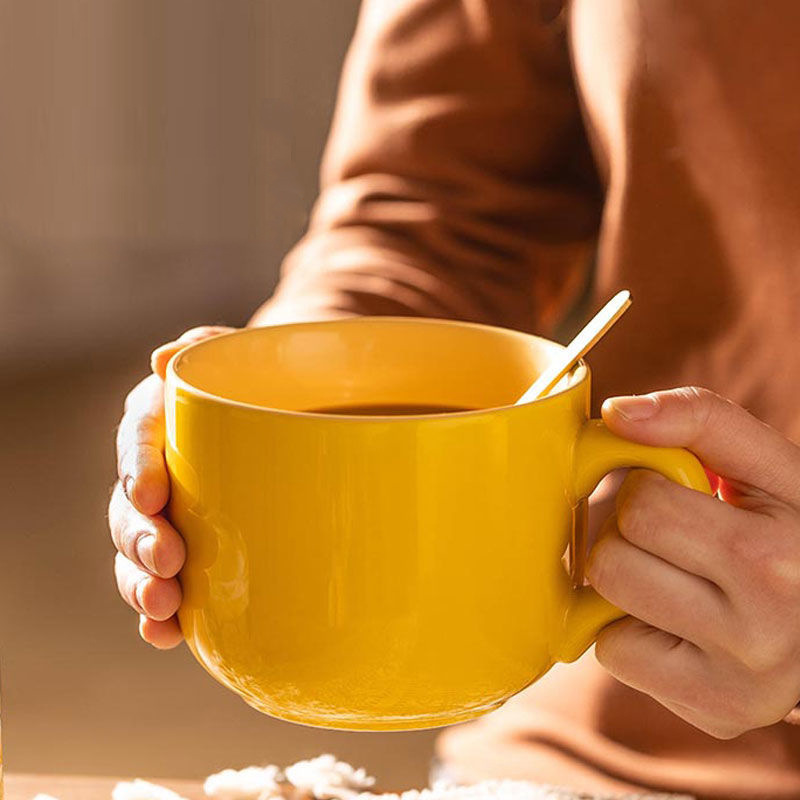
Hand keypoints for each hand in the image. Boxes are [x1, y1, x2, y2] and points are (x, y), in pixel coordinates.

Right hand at [109, 326, 234, 647]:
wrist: (296, 406)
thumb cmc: (266, 378)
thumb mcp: (243, 356)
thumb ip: (206, 350)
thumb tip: (163, 361)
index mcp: (165, 414)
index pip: (139, 434)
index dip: (137, 464)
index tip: (150, 494)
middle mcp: (158, 467)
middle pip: (128, 504)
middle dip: (139, 537)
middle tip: (166, 562)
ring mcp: (171, 514)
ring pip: (136, 551)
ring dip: (141, 582)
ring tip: (162, 608)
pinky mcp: (190, 550)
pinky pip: (165, 584)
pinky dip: (160, 615)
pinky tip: (168, 635)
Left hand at [587, 387, 799, 737]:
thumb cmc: (792, 528)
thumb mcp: (770, 465)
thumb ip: (699, 420)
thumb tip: (617, 415)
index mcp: (774, 557)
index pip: (641, 505)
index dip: (649, 488)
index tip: (683, 495)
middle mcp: (762, 632)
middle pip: (612, 559)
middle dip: (630, 536)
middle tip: (677, 539)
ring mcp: (737, 683)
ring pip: (605, 606)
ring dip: (626, 581)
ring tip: (678, 576)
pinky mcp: (713, 712)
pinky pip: (614, 655)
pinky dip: (632, 632)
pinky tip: (680, 622)